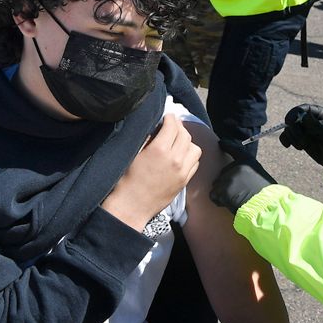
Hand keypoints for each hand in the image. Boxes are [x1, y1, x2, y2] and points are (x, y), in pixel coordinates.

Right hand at [102, 113, 199, 230]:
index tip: (168, 116)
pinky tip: (182, 155)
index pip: (173, 126)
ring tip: (178, 141)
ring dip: (187, 141)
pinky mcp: (185, 181)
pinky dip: (191, 155)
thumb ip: (148, 138)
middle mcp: (175, 159)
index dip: (170, 118)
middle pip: (185, 135)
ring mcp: (182, 171)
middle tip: (172, 125)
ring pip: (195, 148)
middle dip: (179, 127)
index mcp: (160, 150)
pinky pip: (195, 163)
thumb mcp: (134, 154)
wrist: (131, 207)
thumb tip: (158, 127)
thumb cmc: (127, 180)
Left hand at [210, 140, 276, 212]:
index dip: (227, 145)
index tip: (221, 143)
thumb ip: (248, 172)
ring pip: (217, 185)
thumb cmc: (266, 194)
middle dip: (225, 182)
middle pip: (222, 173)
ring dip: (222, 192)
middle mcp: (236, 166)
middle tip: (236, 192)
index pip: (235, 149)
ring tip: (234, 199)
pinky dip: (219, 201)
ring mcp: (228, 177)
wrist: (265, 205)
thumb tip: (240, 178)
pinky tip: (229, 204)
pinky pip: (214, 195)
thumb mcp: (260, 175)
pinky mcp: (223, 190)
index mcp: (248, 161)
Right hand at [278, 104, 322, 176]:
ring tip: (302, 146)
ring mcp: (305, 130)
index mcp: (320, 113)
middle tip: (302, 141)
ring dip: (292, 137)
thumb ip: (317, 125)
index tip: (290, 122)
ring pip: (289, 128)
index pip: (302, 109)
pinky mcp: (300, 140)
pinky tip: (288, 146)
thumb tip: (303, 115)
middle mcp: (310, 120)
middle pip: (293, 118)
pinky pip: (287, 137)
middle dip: (294, 129)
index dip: (294, 114)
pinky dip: (286, 140)